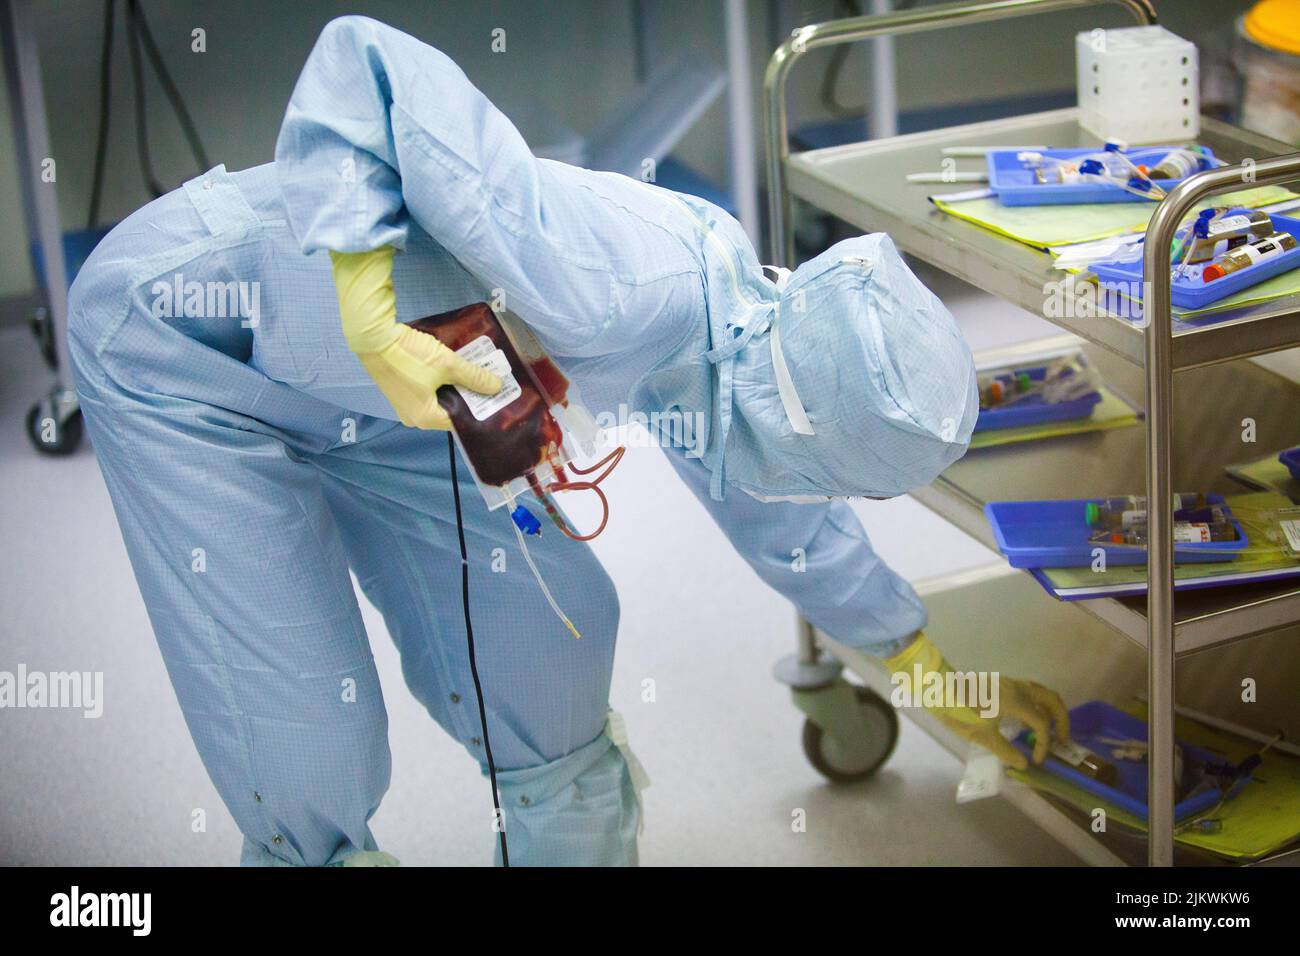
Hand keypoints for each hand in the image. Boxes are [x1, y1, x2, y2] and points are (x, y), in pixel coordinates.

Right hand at [330, 247, 500, 429]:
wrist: (373, 336)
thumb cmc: (409, 355)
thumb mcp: (447, 365)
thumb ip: (474, 376)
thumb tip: (496, 386)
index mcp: (426, 418)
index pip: (460, 421)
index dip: (479, 409)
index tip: (495, 398)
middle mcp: (414, 417)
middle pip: (450, 409)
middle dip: (469, 396)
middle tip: (489, 384)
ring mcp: (405, 403)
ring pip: (439, 398)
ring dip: (456, 386)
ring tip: (475, 373)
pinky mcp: (400, 388)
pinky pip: (428, 389)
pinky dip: (441, 380)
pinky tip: (454, 367)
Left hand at [883, 631, 1070, 770]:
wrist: (939, 687)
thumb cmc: (959, 711)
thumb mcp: (981, 736)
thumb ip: (1005, 750)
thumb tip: (1023, 764)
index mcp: (1017, 701)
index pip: (1041, 724)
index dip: (1043, 744)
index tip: (1037, 759)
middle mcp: (1018, 688)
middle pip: (1052, 700)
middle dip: (1062, 720)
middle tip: (1062, 740)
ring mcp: (1010, 683)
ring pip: (1042, 692)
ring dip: (1051, 710)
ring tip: (1051, 730)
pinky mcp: (1002, 683)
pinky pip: (1029, 691)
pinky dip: (1038, 704)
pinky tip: (1030, 720)